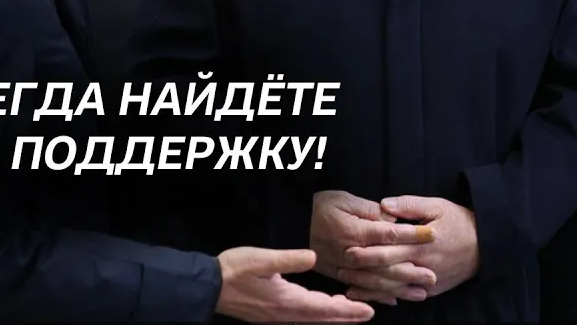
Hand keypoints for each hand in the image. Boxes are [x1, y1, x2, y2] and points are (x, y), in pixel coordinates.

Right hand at [214, 247, 373, 322]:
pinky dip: (318, 313)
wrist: (208, 286)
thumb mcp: (262, 259)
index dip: (348, 310)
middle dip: (346, 316)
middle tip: (368, 313)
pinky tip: (320, 307)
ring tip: (351, 310)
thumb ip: (289, 259)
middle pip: (323, 317)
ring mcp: (277, 316)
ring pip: (313, 318)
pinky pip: (302, 316)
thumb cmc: (233, 270)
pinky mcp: (270, 314)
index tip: (368, 310)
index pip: (325, 308)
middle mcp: (285, 313)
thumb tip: (313, 257)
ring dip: (333, 315)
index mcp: (287, 301)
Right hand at [310, 190, 436, 303]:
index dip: (413, 234)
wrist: (290, 222)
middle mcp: (350, 253)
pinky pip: (360, 289)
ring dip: (399, 288)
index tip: (432, 234)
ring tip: (420, 292)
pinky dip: (377, 296)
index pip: (390, 234)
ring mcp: (343, 267)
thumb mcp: (343, 199)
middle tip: (432, 276)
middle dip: (411, 271)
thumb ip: (369, 210)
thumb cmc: (317, 206)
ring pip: (376, 282)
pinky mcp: (336, 274)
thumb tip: (392, 218)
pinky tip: (393, 300)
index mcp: (354, 231)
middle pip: (386, 265)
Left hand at [340, 195, 478, 300]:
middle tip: (342, 269)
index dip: (367, 251)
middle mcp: (422, 264)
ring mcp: (427, 280)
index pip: (388, 248)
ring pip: (394, 288)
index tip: (348, 250)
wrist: (486, 245)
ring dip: (372, 289)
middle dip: (363, 272)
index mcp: (420, 243)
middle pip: (387, 271)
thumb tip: (383, 205)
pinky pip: (407, 295)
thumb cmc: (459, 221)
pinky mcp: (432, 289)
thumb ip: (408, 205)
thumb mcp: (436, 206)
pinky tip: (374, 298)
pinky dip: (390, 297)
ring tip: (350, 289)